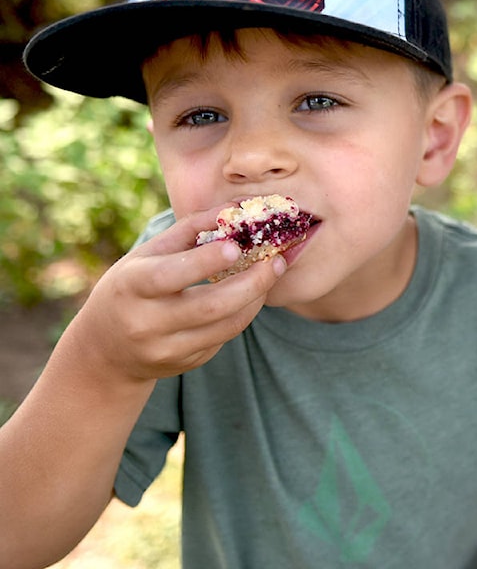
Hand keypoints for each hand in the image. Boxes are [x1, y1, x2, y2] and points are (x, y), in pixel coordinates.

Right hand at [66, 205, 285, 383]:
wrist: (105, 348)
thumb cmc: (132, 286)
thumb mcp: (148, 254)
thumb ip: (191, 229)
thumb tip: (236, 207)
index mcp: (131, 286)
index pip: (171, 275)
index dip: (205, 261)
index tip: (237, 245)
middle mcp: (146, 322)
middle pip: (210, 306)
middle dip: (252, 283)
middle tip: (277, 262)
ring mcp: (166, 348)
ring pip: (226, 326)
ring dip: (256, 298)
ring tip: (271, 273)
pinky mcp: (184, 363)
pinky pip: (224, 338)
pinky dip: (243, 314)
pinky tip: (251, 296)